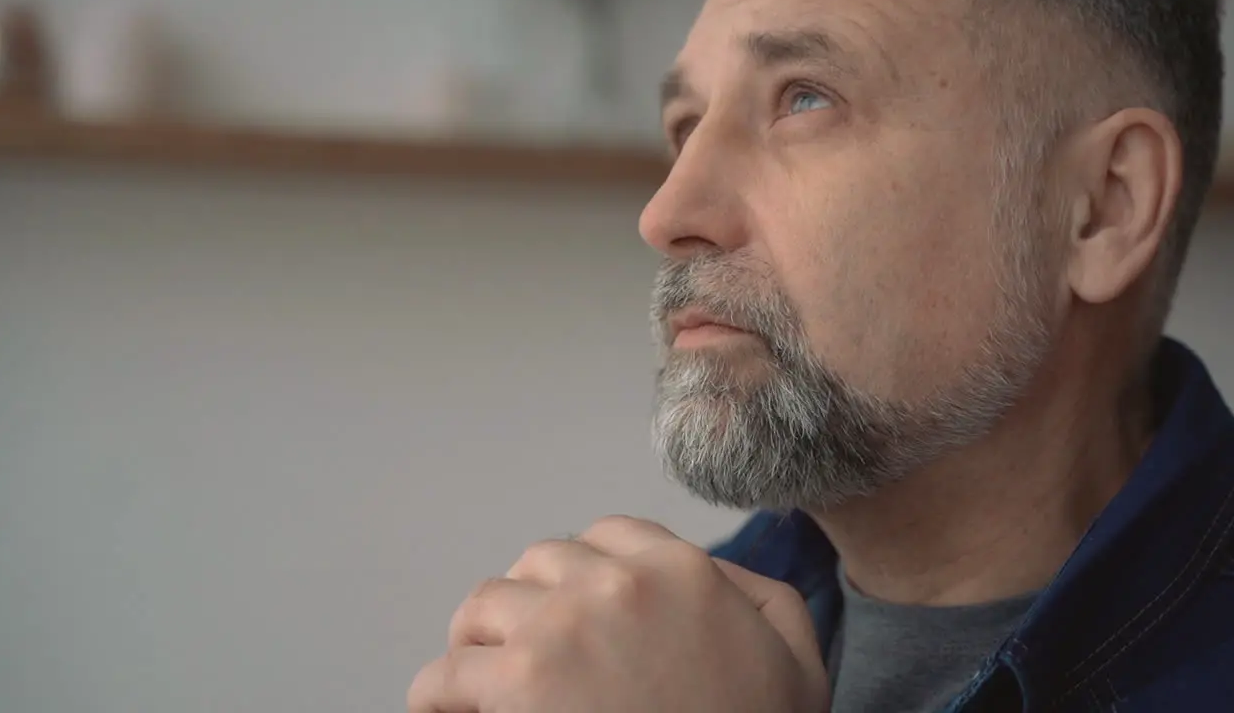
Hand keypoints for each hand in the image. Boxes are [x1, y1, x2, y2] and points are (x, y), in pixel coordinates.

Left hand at [407, 515, 828, 712]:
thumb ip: (759, 596)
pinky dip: (438, 699)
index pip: (608, 536)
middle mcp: (615, 584)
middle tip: (526, 647)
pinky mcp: (518, 687)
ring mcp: (560, 629)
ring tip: (480, 681)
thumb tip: (716, 571)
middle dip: (531, 602)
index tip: (575, 610)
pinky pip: (444, 677)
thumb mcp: (795, 658)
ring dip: (480, 642)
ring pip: (483, 607)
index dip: (585, 574)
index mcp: (680, 571)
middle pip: (538, 563)